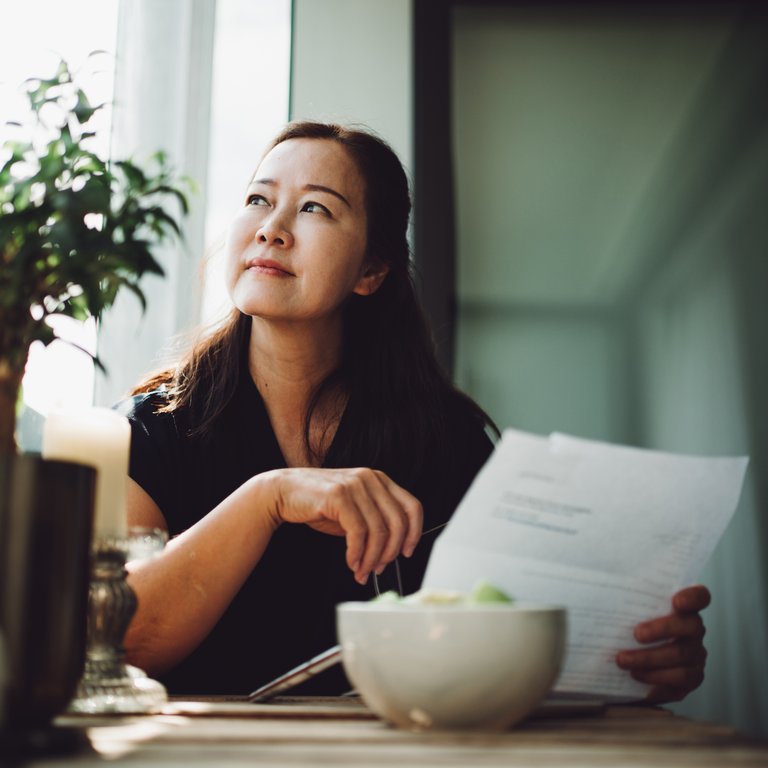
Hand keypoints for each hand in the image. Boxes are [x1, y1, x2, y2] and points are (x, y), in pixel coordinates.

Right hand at [264, 467, 422, 585]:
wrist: (283, 492)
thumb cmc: (318, 504)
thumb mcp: (354, 511)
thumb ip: (374, 524)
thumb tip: (391, 552)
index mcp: (379, 480)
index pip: (412, 506)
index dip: (414, 533)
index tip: (406, 552)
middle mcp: (371, 478)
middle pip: (398, 522)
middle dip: (389, 553)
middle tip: (377, 569)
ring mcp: (355, 484)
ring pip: (378, 530)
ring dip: (371, 558)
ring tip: (361, 571)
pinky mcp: (339, 495)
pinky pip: (358, 532)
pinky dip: (357, 552)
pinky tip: (351, 562)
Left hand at [616, 585, 710, 702]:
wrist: (628, 661)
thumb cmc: (627, 627)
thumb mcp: (626, 610)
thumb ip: (623, 600)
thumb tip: (596, 593)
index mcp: (683, 607)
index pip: (699, 596)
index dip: (693, 597)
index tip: (677, 602)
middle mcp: (693, 630)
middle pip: (691, 626)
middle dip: (662, 629)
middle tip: (636, 634)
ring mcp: (696, 654)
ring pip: (681, 656)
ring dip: (650, 658)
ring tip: (623, 660)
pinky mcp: (692, 678)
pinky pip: (679, 680)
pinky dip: (656, 679)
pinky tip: (636, 676)